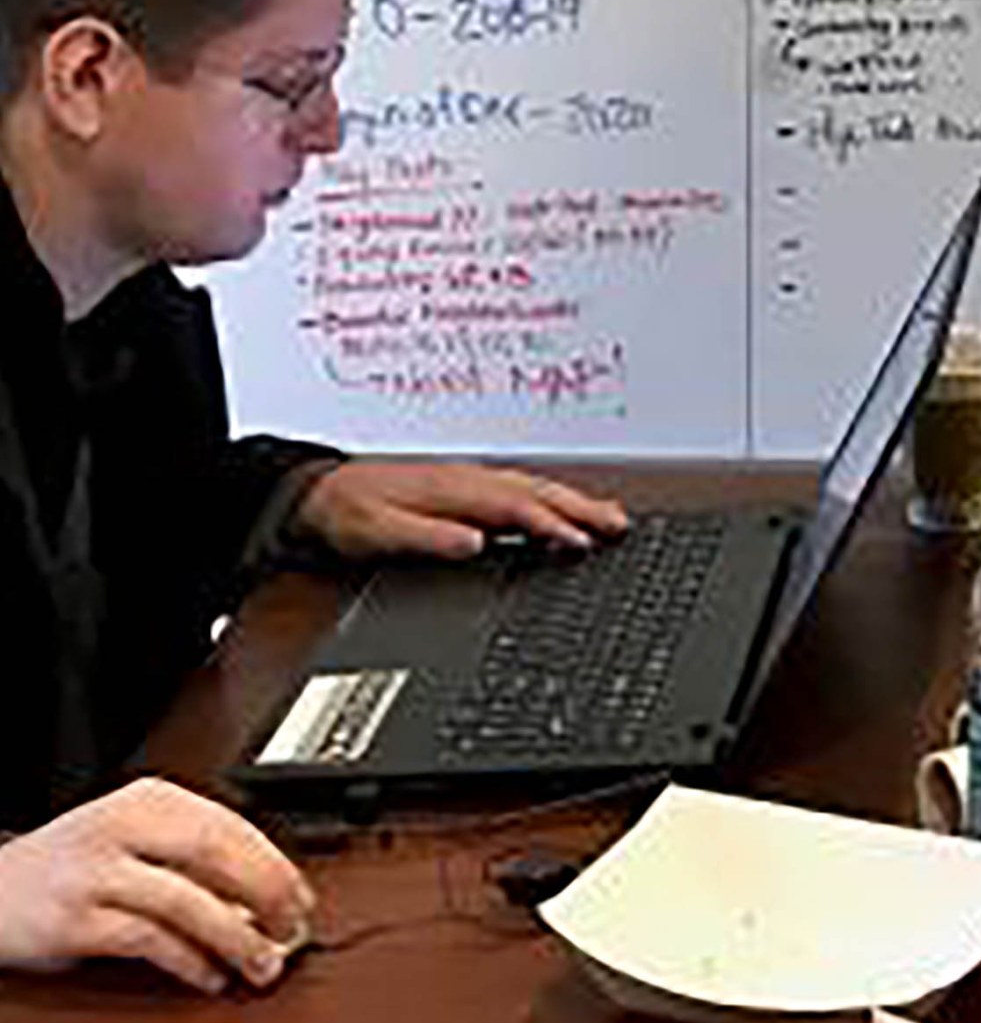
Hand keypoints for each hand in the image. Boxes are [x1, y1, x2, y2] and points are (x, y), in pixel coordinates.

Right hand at [0, 778, 312, 992]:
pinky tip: (209, 975)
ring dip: (234, 936)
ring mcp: (96, 874)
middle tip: (293, 926)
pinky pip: (147, 941)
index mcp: (148, 799)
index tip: (300, 893)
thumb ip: (188, 851)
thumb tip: (262, 890)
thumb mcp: (132, 835)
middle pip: (215, 854)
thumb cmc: (72, 863)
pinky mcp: (74, 922)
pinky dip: (187, 961)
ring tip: (262, 962)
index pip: (229, 824)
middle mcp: (123, 828)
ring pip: (185, 902)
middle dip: (265, 893)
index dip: (272, 862)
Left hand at [292, 459, 628, 561]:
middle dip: (581, 507)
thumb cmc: (349, 511)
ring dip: (573, 500)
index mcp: (454, 490)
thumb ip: (427, 537)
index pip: (516, 509)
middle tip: (618, 524)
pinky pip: (520, 489)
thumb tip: (474, 542)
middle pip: (536, 492)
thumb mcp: (378, 532)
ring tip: (608, 516)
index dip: (552, 525)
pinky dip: (550, 497)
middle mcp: (468, 480)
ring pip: (533, 488)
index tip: (582, 541)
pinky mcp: (466, 486)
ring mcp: (470, 480)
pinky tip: (561, 509)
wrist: (320, 491)